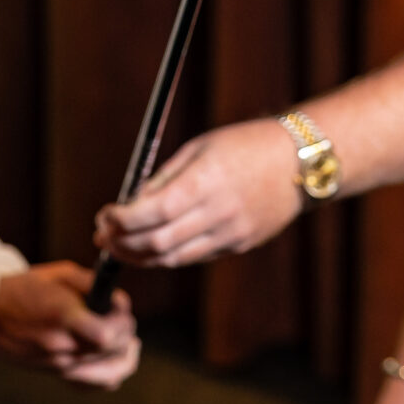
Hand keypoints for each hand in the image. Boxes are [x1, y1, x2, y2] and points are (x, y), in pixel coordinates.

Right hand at [0, 261, 140, 388]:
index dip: (123, 321)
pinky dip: (110, 375)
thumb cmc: (23, 288)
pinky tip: (113, 360)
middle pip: (113, 351)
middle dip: (126, 332)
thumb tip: (119, 301)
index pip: (108, 335)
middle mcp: (62, 347)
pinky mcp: (55, 374)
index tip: (120, 308)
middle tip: (122, 317)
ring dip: (124, 355)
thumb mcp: (59, 274)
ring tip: (128, 341)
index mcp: (63, 318)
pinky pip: (93, 385)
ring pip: (110, 374)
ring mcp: (58, 365)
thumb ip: (93, 285)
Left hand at [93, 118, 303, 266]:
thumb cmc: (245, 145)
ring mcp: (230, 234)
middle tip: (103, 236)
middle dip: (122, 243)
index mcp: (204, 183)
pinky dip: (168, 254)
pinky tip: (153, 244)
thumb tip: (131, 203)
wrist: (299, 163)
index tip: (104, 215)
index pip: (151, 213)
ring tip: (119, 245)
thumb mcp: (199, 148)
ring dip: (140, 255)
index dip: (120, 220)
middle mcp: (217, 214)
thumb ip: (164, 178)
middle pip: (157, 243)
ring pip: (173, 258)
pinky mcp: (238, 245)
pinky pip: (193, 256)